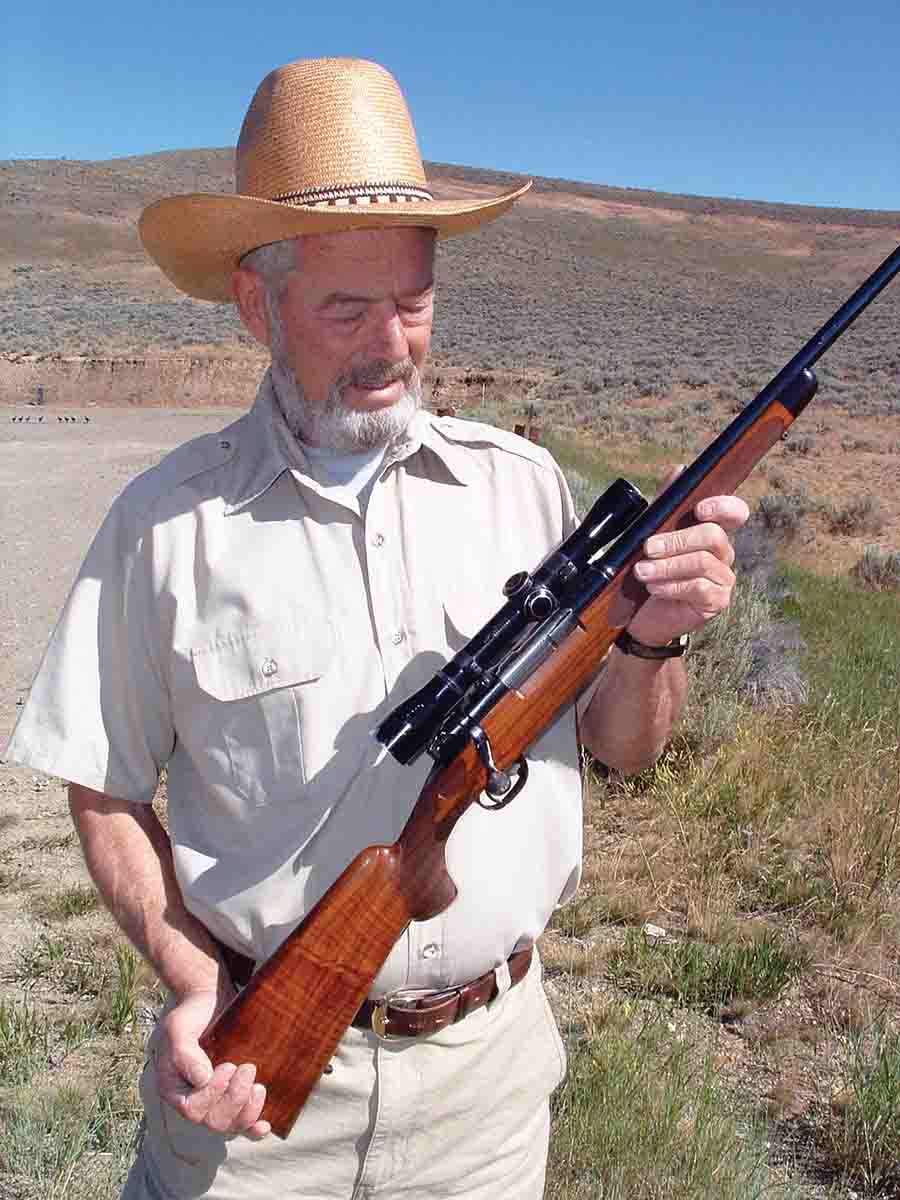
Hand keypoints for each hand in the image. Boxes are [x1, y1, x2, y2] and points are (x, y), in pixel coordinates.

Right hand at [155, 987, 270, 1139]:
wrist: (208, 1002)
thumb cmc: (190, 1016)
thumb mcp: (178, 1029)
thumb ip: (185, 1054)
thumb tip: (202, 1080)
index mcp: (175, 1090)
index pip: (192, 1109)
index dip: (213, 1094)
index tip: (228, 1066)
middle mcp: (194, 1100)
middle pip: (215, 1121)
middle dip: (235, 1098)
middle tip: (247, 1068)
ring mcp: (216, 1100)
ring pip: (231, 1125)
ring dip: (248, 1110)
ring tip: (258, 1086)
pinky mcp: (234, 1096)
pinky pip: (243, 1123)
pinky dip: (253, 1128)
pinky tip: (265, 1126)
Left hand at [625, 478, 749, 647]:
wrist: (641, 614)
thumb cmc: (650, 569)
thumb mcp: (652, 534)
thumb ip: (666, 505)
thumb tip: (678, 470)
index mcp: (711, 530)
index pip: (735, 512)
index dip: (724, 507)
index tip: (699, 509)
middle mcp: (723, 552)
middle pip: (713, 536)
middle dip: (676, 540)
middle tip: (648, 547)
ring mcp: (723, 578)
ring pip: (703, 563)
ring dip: (667, 565)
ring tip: (642, 570)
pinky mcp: (717, 601)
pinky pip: (699, 588)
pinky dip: (672, 586)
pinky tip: (654, 588)